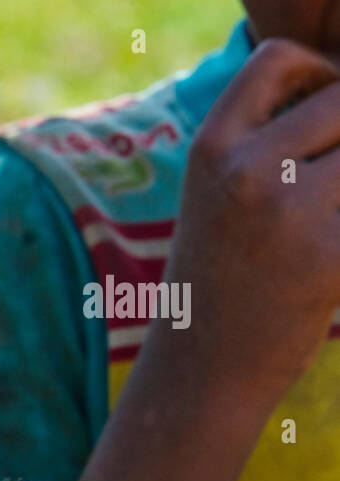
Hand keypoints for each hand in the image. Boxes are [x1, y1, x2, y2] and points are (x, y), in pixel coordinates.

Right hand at [154, 38, 339, 395]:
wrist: (201, 372)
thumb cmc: (217, 282)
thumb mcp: (217, 197)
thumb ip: (271, 143)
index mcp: (211, 150)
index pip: (280, 61)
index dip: (316, 77)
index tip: (317, 123)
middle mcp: (248, 171)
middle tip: (325, 189)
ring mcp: (293, 213)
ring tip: (325, 224)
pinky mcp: (335, 256)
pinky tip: (330, 261)